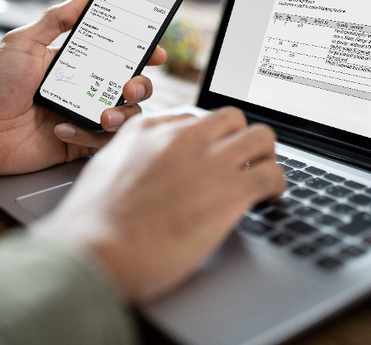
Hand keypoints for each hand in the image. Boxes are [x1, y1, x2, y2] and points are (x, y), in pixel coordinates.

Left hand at [0, 0, 166, 175]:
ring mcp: (81, 116)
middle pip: (131, 86)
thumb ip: (55, 20)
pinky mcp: (76, 143)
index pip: (118, 55)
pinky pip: (103, 142)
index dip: (142, 53)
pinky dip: (89, 136)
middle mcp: (82, 89)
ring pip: (125, 116)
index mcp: (74, 64)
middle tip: (129, 85)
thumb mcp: (21, 44)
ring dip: (121, 114)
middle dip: (141, 85)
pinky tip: (61, 129)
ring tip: (102, 115)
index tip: (156, 51)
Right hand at [32, 107, 285, 302]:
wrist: (98, 252)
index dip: (209, 141)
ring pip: (263, 137)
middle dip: (241, 140)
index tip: (211, 156)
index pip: (195, 120)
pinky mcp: (231, 191)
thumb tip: (143, 164)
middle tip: (241, 164)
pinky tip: (267, 198)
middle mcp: (183, 138)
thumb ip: (128, 158)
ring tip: (260, 178)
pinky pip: (274, 174)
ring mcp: (210, 161)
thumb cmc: (93, 225)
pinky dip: (277, 185)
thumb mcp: (102, 171)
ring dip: (265, 157)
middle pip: (234, 119)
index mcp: (149, 131)